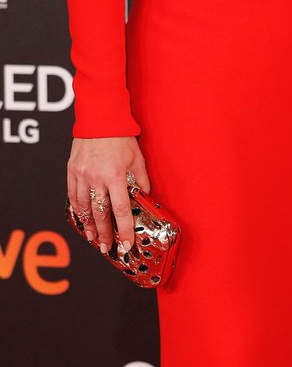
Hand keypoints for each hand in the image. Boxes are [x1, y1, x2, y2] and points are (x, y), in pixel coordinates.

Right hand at [67, 136, 150, 251]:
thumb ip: (141, 180)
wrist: (100, 118)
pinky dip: (77, 210)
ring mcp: (82, 175)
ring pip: (84, 208)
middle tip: (107, 248)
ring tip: (93, 239)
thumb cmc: (121, 137)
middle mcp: (97, 178)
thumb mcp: (137, 158)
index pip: (121, 211)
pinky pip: (72, 196)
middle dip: (105, 234)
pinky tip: (81, 219)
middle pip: (100, 214)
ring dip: (89, 226)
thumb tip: (144, 197)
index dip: (124, 230)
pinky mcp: (72, 171)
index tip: (126, 244)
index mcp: (116, 175)